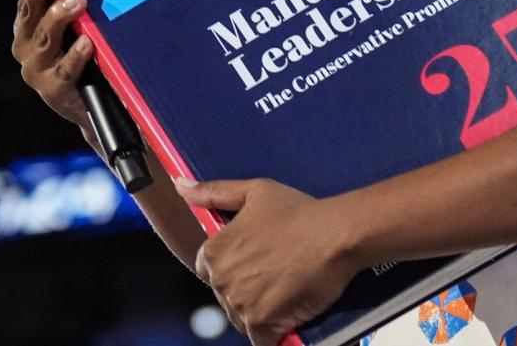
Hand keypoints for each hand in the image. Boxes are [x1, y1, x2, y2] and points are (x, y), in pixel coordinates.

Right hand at [11, 0, 94, 131]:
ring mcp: (38, 71)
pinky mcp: (53, 92)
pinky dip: (75, 56)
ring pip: (46, 39)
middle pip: (31, 14)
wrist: (95, 108)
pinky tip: (87, 43)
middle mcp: (27, 48)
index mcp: (29, 28)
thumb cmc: (88, 59)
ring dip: (60, 16)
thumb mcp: (79, 30)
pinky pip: (65, 71)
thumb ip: (78, 6)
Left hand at [175, 179, 361, 345]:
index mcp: (214, 251)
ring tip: (285, 290)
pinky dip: (271, 333)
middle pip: (225, 295)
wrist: (335, 235)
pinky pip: (259, 338)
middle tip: (276, 273)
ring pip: (241, 317)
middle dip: (246, 288)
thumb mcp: (255, 192)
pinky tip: (287, 318)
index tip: (255, 259)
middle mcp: (221, 280)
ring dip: (258, 311)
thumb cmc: (299, 211)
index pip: (208, 269)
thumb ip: (214, 192)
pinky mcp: (263, 324)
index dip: (233, 264)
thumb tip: (181, 186)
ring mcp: (241, 304)